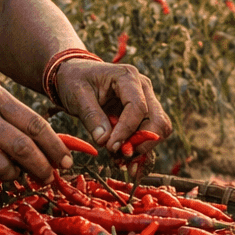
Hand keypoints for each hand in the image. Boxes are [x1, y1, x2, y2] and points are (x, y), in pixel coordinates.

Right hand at [0, 78, 72, 186]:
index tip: (66, 161)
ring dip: (15, 177)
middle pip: (22, 148)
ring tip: (16, 175)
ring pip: (1, 167)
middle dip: (41, 168)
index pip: (34, 125)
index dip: (55, 147)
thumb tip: (52, 149)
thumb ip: (17, 119)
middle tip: (48, 178)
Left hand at [53, 59, 172, 153]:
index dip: (127, 130)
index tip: (111, 147)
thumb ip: (92, 116)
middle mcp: (143, 87)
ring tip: (119, 158)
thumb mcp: (78, 95)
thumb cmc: (76, 80)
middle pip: (157, 120)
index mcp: (127, 77)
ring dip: (142, 148)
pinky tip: (122, 157)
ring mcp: (146, 100)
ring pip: (158, 130)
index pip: (138, 107)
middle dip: (141, 143)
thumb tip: (104, 141)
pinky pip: (150, 134)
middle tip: (119, 156)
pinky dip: (140, 148)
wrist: (76, 76)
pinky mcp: (143, 114)